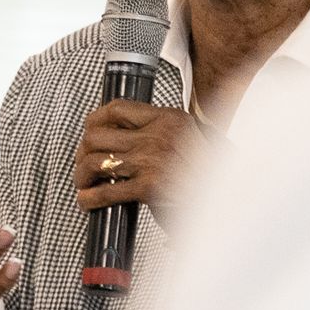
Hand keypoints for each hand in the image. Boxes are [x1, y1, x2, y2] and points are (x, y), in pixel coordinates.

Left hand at [73, 99, 197, 225]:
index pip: (117, 108)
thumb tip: (121, 133)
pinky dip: (90, 198)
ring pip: (96, 160)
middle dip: (83, 150)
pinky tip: (87, 201)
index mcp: (169, 119)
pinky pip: (106, 190)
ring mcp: (152, 160)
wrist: (227, 202)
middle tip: (83, 162)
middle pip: (99, 134)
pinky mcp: (149, 187)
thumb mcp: (188, 138)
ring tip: (83, 182)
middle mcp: (158, 135)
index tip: (89, 130)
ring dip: (82, 174)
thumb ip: (160, 132)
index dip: (95, 119)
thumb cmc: (207, 174)